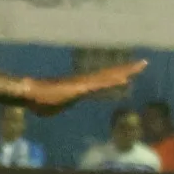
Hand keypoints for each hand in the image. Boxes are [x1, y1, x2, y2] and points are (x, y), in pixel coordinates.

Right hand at [23, 59, 145, 114]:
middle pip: (110, 74)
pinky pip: (101, 84)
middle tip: (144, 63)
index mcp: (81, 86)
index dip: (116, 75)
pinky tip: (125, 79)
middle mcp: (85, 81)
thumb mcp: (53, 108)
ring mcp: (83, 83)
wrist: (28, 93)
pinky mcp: (81, 88)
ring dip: (125, 72)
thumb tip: (48, 110)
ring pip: (108, 76)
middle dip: (127, 69)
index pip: (103, 79)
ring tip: (141, 66)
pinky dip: (114, 81)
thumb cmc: (37, 101)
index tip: (130, 72)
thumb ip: (58, 107)